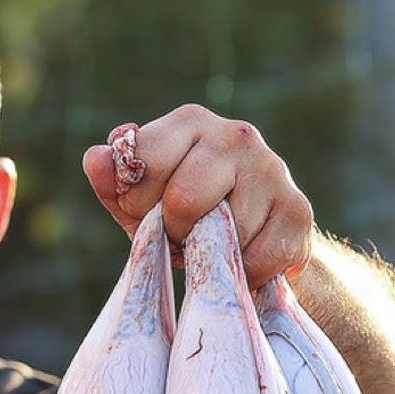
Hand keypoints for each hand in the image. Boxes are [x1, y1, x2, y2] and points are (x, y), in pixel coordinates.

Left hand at [82, 104, 314, 287]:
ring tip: (213, 242)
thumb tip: (96, 157)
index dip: (136, 201)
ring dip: (210, 253)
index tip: (145, 211)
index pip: (144, 161)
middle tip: (181, 234)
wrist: (253, 243)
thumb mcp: (137, 201)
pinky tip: (242, 259)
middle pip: (184, 199)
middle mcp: (235, 135)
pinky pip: (258, 258)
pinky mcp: (299, 209)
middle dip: (173, 230)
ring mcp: (272, 168)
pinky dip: (242, 271)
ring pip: (224, 232)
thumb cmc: (181, 215)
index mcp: (189, 122)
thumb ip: (113, 182)